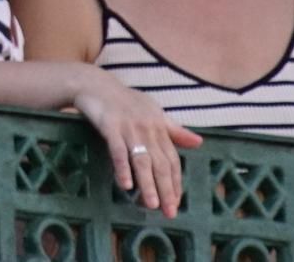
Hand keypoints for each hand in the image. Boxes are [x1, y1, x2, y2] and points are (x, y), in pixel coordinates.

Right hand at [70, 66, 200, 216]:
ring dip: (147, 184)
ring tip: (151, 204)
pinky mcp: (109, 126)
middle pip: (160, 163)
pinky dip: (122, 168)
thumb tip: (199, 142)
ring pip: (141, 160)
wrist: (94, 83)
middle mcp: (147, 128)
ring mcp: (128, 127)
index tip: (176, 202)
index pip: (172, 159)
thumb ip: (174, 129)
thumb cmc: (124, 100)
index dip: (175, 181)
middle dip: (166, 189)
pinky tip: (125, 185)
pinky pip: (117, 150)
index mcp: (159, 126)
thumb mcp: (153, 111)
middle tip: (169, 211)